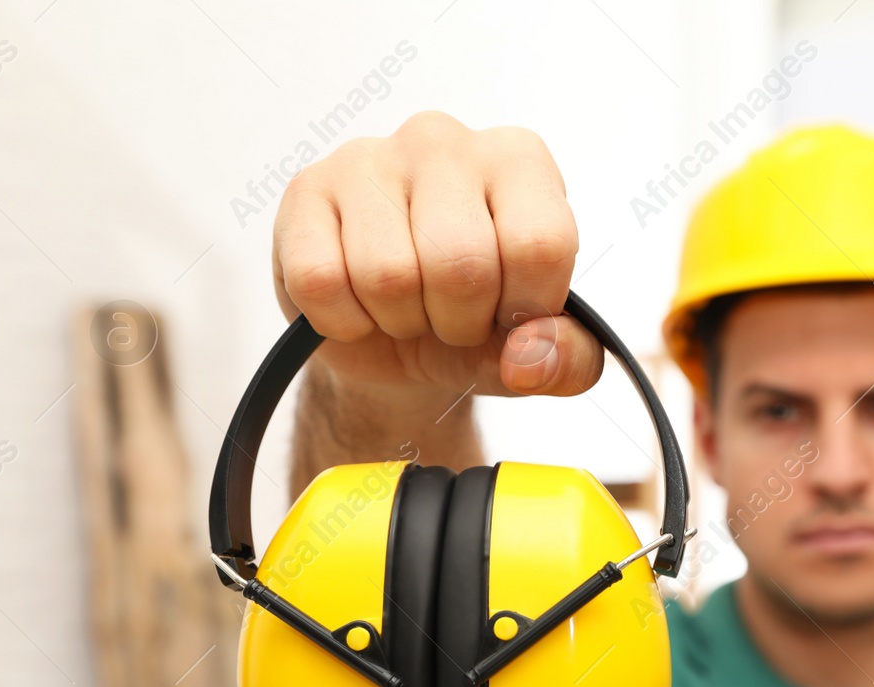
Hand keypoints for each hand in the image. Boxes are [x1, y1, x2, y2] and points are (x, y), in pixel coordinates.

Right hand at [272, 112, 601, 401]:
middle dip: (458, 321)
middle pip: (462, 264)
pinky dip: (343, 321)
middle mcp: (444, 141)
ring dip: (400, 320)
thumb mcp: (539, 349)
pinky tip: (357, 303)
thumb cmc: (475, 320)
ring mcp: (369, 158)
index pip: (540, 244)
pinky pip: (320, 281)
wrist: (394, 339)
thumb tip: (529, 357)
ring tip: (407, 306)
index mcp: (519, 161)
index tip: (511, 313)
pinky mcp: (306, 190)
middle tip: (451, 316)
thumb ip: (568, 359)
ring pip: (388, 275)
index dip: (525, 306)